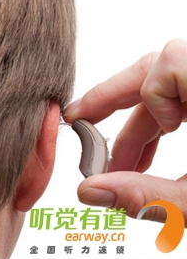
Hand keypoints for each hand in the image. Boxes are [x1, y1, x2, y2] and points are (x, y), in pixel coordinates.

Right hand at [64, 38, 186, 221]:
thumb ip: (150, 197)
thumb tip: (92, 190)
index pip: (171, 61)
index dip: (155, 95)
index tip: (164, 130)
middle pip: (156, 66)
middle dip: (118, 100)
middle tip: (83, 123)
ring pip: (163, 82)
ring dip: (138, 122)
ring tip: (120, 161)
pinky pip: (177, 96)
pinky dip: (157, 124)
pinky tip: (145, 157)